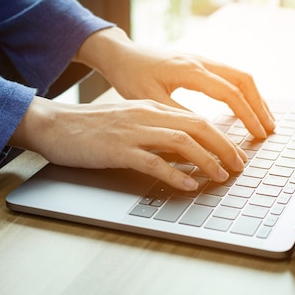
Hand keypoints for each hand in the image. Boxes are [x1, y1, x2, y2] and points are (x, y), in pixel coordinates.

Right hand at [8, 97, 247, 190]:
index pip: (197, 119)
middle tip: (239, 166)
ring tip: (221, 176)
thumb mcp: (130, 123)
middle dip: (223, 147)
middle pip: (197, 126)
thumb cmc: (92, 127)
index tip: (235, 154)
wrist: (56, 125)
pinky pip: (153, 162)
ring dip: (206, 160)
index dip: (222, 138)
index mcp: (151, 108)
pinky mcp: (118, 149)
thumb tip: (186, 153)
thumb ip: (157, 134)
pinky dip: (175, 174)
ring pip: (181, 142)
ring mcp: (133, 131)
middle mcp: (147, 115)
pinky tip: (188, 185)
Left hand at [74, 27, 275, 138]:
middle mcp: (201, 61)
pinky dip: (244, 92)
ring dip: (255, 98)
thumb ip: (177, 115)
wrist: (121, 54)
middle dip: (260, 106)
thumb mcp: (149, 100)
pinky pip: (230, 75)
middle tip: (269, 130)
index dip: (247, 115)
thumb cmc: (130, 76)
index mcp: (190, 70)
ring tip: (265, 120)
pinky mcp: (199, 63)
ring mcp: (202, 60)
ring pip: (240, 76)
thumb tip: (204, 132)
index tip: (258, 134)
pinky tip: (246, 106)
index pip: (230, 93)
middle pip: (243, 80)